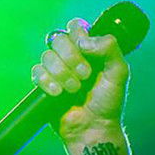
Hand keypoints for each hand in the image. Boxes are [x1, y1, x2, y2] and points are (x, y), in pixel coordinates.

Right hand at [31, 18, 128, 140]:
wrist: (94, 127)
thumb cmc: (109, 102)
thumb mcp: (119, 72)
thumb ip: (110, 48)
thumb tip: (84, 40)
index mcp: (90, 50)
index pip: (76, 27)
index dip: (78, 35)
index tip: (87, 50)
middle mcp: (72, 57)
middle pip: (58, 39)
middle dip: (72, 57)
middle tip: (86, 75)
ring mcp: (57, 70)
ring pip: (47, 56)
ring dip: (62, 73)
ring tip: (74, 89)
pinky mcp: (44, 84)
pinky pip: (36, 72)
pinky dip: (47, 81)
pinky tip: (58, 93)